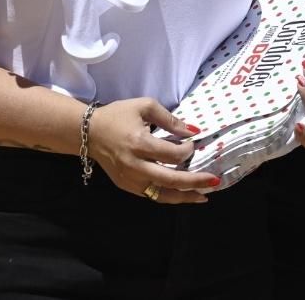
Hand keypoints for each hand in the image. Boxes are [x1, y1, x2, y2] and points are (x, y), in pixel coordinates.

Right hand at [87, 97, 217, 204]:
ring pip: (162, 195)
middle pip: (171, 180)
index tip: (192, 142)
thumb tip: (192, 131)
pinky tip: (182, 196)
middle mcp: (135, 165)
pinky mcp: (127, 186)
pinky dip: (168, 197)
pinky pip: (152, 195)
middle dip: (195, 182)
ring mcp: (130, 179)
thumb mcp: (144, 106)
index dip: (187, 150)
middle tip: (214, 181)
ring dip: (184, 197)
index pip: (173, 155)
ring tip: (203, 197)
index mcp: (139, 143)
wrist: (90, 133)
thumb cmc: (118, 116)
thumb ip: (170, 119)